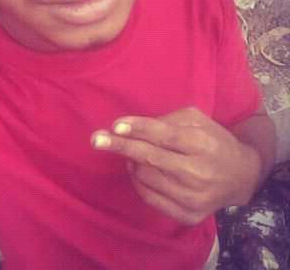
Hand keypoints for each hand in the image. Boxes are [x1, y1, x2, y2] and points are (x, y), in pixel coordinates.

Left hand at [91, 107, 261, 224]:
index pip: (164, 136)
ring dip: (130, 162)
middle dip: (120, 146)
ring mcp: (193, 198)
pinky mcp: (188, 216)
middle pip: (150, 158)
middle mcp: (198, 173)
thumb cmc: (212, 140)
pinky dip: (137, 181)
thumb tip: (134, 128)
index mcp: (202, 144)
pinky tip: (139, 170)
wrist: (240, 176)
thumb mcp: (196, 120)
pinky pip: (149, 197)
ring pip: (145, 177)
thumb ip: (167, 120)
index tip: (116, 125)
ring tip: (131, 152)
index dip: (139, 129)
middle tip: (96, 139)